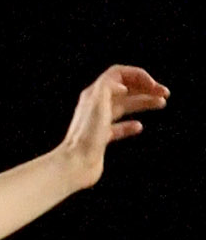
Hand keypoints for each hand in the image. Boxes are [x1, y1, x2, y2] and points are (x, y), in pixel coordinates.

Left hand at [59, 65, 167, 187]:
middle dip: (146, 89)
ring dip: (143, 103)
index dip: (138, 75)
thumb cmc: (86, 136)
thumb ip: (109, 85)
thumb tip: (123, 84)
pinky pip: (119, 128)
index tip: (152, 84)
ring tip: (161, 104)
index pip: (119, 74)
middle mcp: (96, 106)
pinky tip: (139, 127)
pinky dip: (130, 126)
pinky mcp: (101, 139)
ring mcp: (99, 123)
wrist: (75, 165)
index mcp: (95, 94)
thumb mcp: (97, 101)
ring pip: (125, 107)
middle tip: (164, 93)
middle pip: (125, 90)